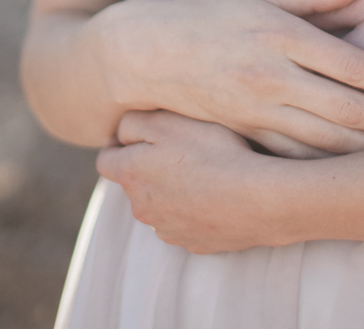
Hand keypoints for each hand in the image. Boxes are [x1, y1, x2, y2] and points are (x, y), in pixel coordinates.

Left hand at [99, 111, 290, 253]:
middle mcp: (142, 209)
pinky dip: (192, 209)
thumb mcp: (166, 121)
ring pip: (159, 204)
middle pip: (134, 183)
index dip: (117, 143)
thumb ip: (132, 122)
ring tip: (200, 172)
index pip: (104, 160)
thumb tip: (120, 133)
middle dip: (146, 166)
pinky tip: (214, 195)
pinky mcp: (194, 243)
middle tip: (178, 150)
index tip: (139, 134)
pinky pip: (184, 222)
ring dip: (170, 190)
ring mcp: (168, 230)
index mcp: (130, 176)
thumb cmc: (212, 153)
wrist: (259, 199)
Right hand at [100, 0, 363, 158]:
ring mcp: (257, 108)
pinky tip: (358, 172)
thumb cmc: (203, 17)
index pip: (352, 64)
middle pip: (348, 108)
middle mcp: (272, 75)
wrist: (143, 53)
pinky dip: (331, 166)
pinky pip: (296, 155)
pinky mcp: (244, 132)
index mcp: (279, 35)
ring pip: (327, 140)